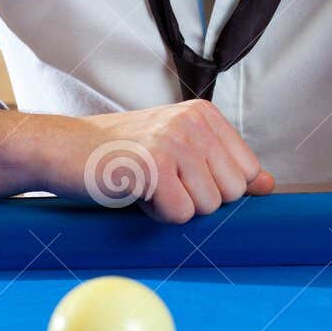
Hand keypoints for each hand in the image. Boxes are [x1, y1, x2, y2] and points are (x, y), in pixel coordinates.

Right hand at [45, 101, 274, 223]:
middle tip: (159, 182)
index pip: (248, 173)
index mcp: (205, 115)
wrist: (62, 150)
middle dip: (197, 200)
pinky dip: (156, 214)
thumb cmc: (120, 156)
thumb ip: (223, 165)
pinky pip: (179, 215)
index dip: (215, 188)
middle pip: (232, 193)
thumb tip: (269, 185)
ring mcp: (175, 141)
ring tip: (145, 185)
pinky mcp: (153, 165)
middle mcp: (194, 121)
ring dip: (174, 207)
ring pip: (207, 207)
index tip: (180, 176)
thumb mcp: (178, 152)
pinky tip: (134, 192)